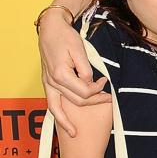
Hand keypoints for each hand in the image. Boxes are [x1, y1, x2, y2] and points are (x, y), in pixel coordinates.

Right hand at [38, 11, 109, 136]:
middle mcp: (52, 82)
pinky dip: (59, 116)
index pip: (84, 91)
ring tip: (80, 128)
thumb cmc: (66, 37)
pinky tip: (68, 125)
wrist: (50, 30)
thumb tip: (90, 82)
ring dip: (73, 116)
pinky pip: (52, 104)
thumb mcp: (79, 50)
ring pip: (61, 107)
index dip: (98, 90)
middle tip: (108, 100)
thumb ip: (85, 68)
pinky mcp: (48, 83)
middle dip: (93, 102)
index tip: (106, 82)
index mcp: (61, 74)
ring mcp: (48, 84)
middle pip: (76, 101)